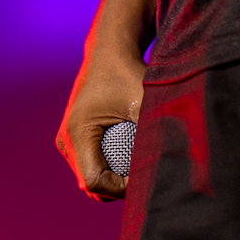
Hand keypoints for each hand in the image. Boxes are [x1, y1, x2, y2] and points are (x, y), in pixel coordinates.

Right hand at [56, 43, 145, 202]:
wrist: (109, 51)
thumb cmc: (127, 73)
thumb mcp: (143, 101)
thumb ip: (153, 132)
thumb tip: (173, 161)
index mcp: (78, 133)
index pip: (94, 181)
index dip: (121, 188)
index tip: (145, 177)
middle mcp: (66, 140)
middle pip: (90, 185)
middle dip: (118, 188)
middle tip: (146, 176)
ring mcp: (67, 140)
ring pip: (89, 178)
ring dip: (113, 181)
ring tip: (140, 168)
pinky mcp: (74, 137)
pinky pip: (89, 165)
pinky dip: (108, 169)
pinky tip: (130, 159)